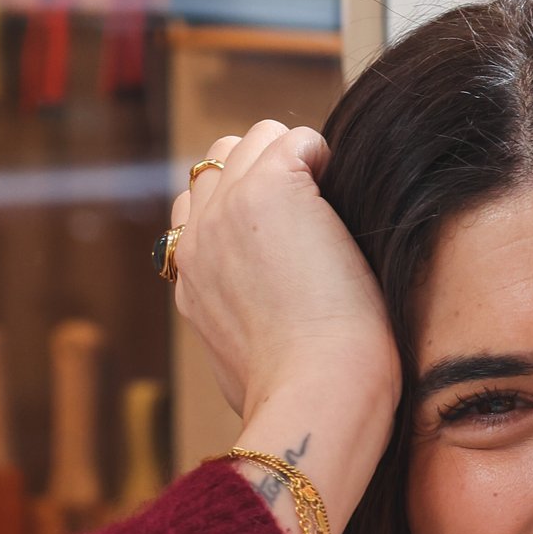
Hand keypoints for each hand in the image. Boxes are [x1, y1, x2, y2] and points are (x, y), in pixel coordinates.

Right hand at [171, 122, 400, 533]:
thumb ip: (240, 327)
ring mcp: (228, 207)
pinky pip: (297, 139)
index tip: (287, 236)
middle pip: (219, 161)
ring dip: (297, 158)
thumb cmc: (302, 394)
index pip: (198, 205)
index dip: (245, 207)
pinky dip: (324, 157)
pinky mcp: (270, 188)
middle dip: (267, 172)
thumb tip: (262, 331)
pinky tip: (343, 197)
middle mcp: (197, 237)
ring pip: (255, 139)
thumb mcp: (246, 364)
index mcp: (189, 277)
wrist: (316, 391)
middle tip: (315, 216)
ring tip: (331, 206)